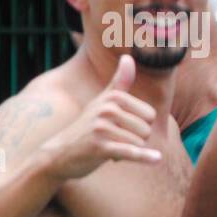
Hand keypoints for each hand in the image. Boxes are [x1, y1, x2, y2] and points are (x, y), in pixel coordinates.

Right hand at [40, 55, 160, 178]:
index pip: (150, 115)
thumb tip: (128, 57)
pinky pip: (130, 152)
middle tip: (115, 140)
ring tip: (110, 148)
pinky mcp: (99, 147)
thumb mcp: (102, 101)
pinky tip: (157, 159)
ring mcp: (102, 128)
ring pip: (140, 143)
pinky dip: (145, 157)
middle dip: (136, 140)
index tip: (121, 128)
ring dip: (129, 151)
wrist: (60, 153)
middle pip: (147, 130)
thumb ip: (119, 82)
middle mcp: (107, 109)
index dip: (140, 126)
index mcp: (113, 97)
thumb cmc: (87, 126)